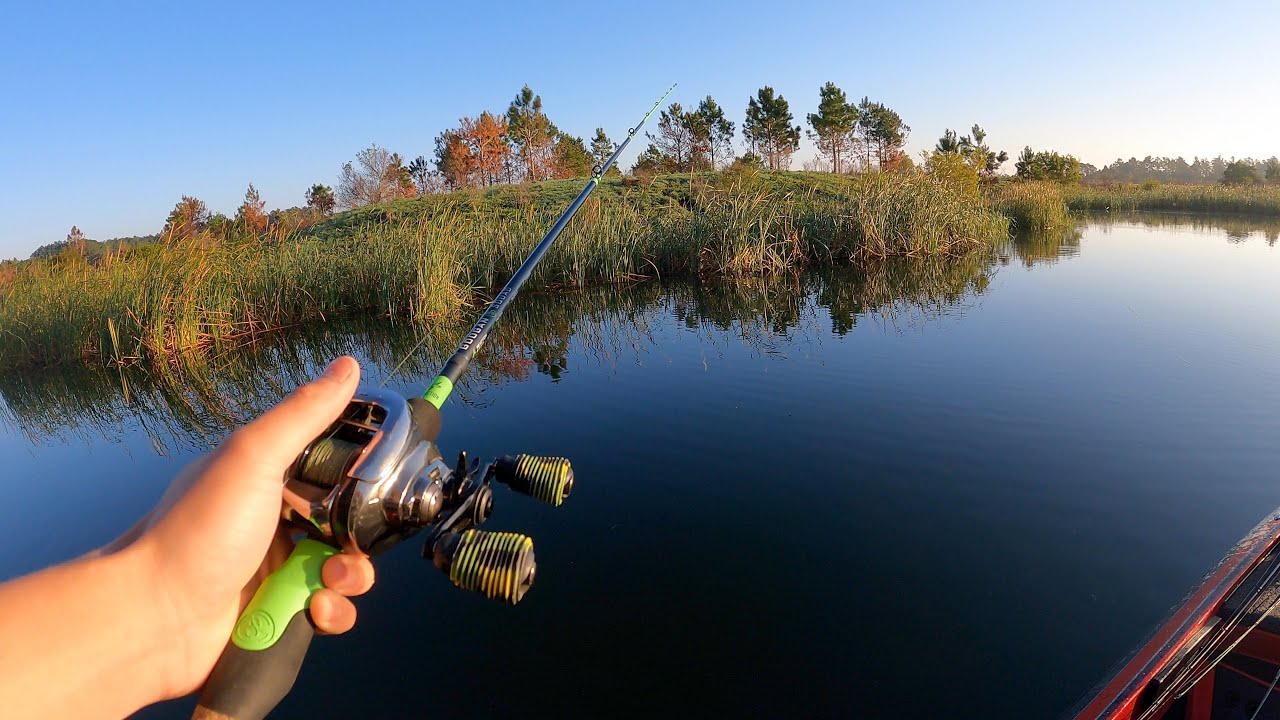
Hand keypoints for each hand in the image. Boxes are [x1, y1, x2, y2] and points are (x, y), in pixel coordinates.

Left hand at [121, 356, 373, 699]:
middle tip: (351, 544)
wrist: (152, 618)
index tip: (382, 483)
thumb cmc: (196, 531)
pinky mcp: (278, 612)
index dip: (362, 475)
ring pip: (344, 568)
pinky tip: (313, 610)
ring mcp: (276, 568)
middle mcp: (274, 521)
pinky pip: (327, 610)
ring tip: (329, 582)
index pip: (333, 467)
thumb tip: (348, 365)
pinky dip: (330, 612)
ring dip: (350, 578)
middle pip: (347, 522)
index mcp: (268, 478)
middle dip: (360, 536)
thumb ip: (304, 414)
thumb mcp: (253, 458)